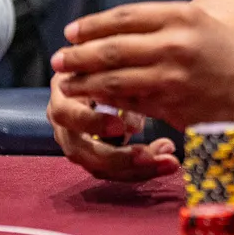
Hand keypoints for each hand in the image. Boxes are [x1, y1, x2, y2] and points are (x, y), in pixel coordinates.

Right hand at [47, 71, 179, 181]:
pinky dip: (139, 168)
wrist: (96, 71)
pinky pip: (114, 169)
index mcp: (64, 98)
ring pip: (99, 167)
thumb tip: (132, 127)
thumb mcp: (108, 67)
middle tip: (155, 156)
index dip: (93, 123)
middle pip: (82, 153)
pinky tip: (165, 160)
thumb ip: (119, 85)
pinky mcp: (95, 154)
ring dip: (135, 169)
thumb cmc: (104, 65)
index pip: (69, 116)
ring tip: (168, 162)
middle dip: (120, 159)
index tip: (121, 127)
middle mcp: (65, 125)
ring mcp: (79, 143)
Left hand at [51, 2, 233, 131]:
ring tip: (68, 84)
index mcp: (183, 16)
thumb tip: (114, 36)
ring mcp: (173, 77)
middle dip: (78, 55)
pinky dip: (109, 104)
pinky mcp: (174, 107)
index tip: (71, 31)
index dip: (91, 24)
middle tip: (59, 59)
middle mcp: (176, 43)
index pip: (123, 17)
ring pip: (113, 79)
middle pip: (110, 48)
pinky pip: (131, 104)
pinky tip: (97, 103)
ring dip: (84, 82)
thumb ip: (162, 29)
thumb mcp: (201, 26)